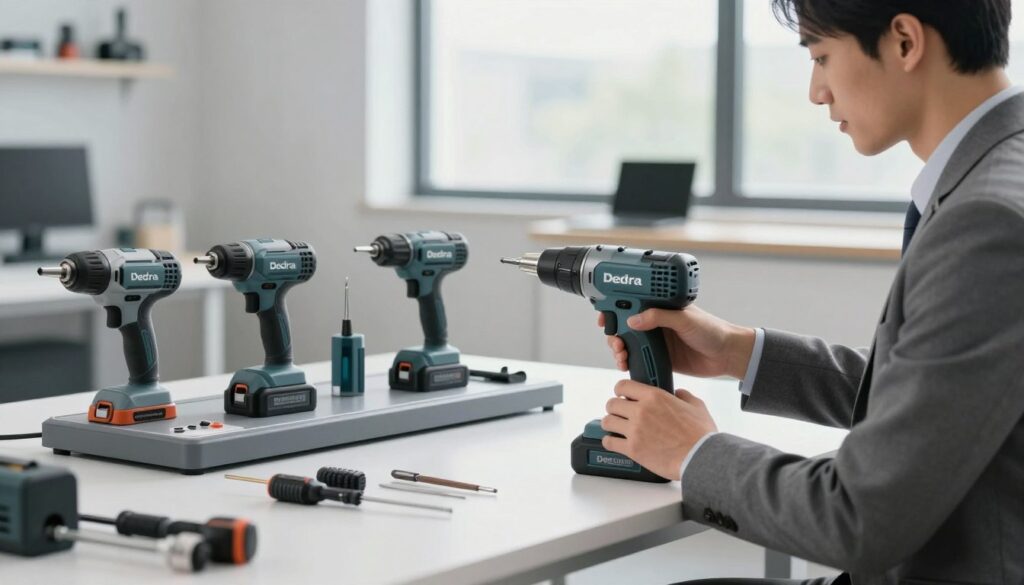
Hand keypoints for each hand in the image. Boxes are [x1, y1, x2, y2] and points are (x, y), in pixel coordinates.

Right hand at [599, 305, 754, 378]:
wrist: (727, 355)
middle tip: (615, 342)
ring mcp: (657, 340)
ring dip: (618, 349)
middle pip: (624, 324)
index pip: (631, 302)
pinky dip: (628, 361)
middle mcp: (655, 322)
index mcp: (660, 306)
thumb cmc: (712, 330)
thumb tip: (632, 320)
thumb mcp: (685, 319)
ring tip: (621, 355)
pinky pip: (638, 358)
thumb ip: (659, 317)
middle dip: (614, 333)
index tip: (605, 315)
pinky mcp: (660, 356)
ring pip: (628, 342)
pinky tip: (625, 365)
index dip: (615, 307)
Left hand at [600, 380, 717, 480]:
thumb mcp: (696, 406)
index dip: (621, 391)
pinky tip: (615, 442)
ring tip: (617, 428)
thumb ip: (684, 396)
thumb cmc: (701, 434)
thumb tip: (678, 393)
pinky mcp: (632, 448)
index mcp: (654, 396)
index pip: (623, 385)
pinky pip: (609, 442)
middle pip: (611, 404)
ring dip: (611, 424)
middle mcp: (640, 410)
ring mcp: (634, 430)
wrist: (700, 458)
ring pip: (607, 421)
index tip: (623, 396)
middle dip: (615, 409)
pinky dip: (610, 442)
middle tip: (621, 414)